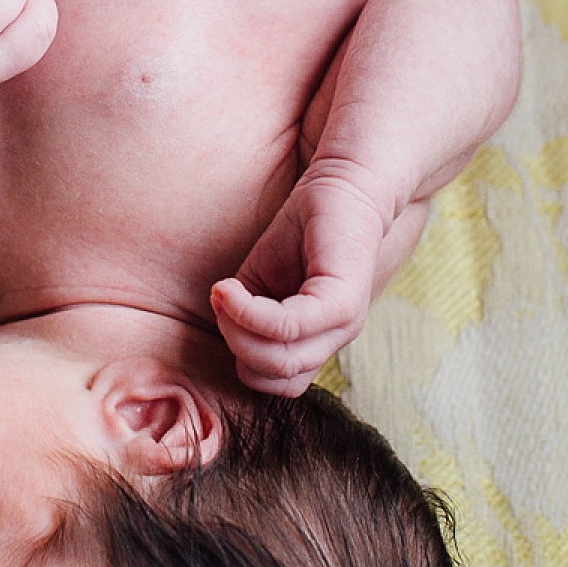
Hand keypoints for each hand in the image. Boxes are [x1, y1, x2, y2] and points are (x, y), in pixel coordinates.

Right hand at [211, 167, 385, 395]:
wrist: (344, 184)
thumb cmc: (303, 230)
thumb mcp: (263, 280)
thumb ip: (247, 313)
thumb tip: (225, 328)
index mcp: (318, 338)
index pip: (276, 382)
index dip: (241, 357)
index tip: (226, 313)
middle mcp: (336, 337)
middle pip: (275, 378)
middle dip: (236, 346)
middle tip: (223, 304)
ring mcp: (343, 321)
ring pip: (281, 361)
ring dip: (238, 331)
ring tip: (225, 294)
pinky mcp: (341, 298)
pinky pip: (287, 326)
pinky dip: (249, 313)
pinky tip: (229, 288)